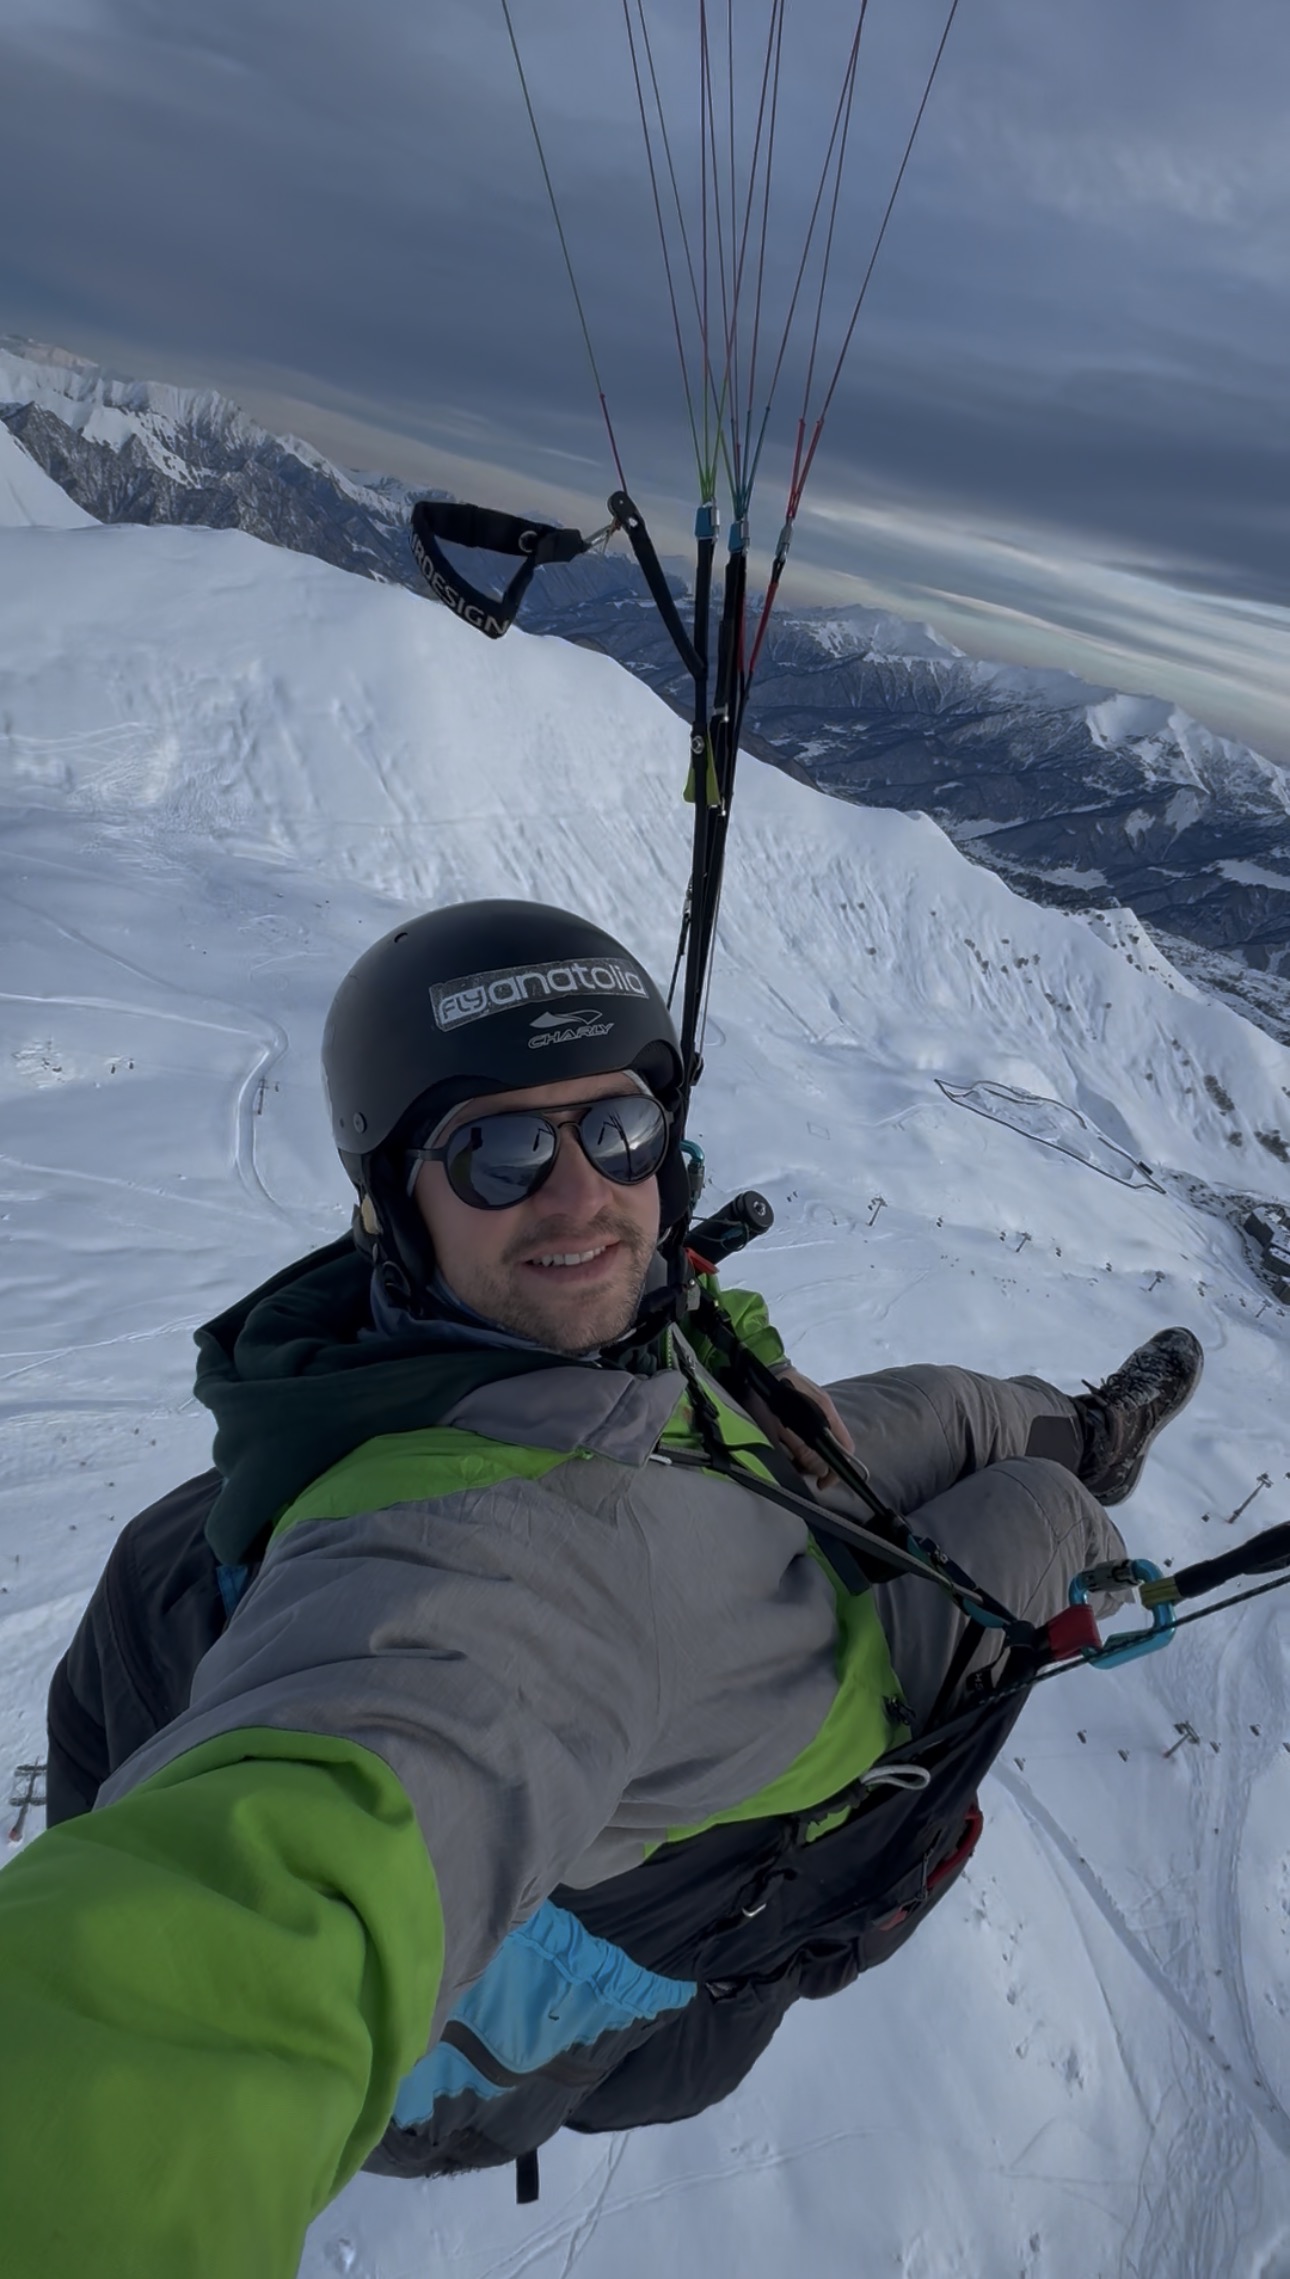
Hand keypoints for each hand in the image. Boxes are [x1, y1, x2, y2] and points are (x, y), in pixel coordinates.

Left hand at [745, 1366, 856, 1491]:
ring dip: (810, 1452)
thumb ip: (803, 1450)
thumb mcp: (782, 1430)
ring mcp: (819, 1403)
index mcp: (826, 1414)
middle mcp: (828, 1409)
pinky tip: (789, 1441)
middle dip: (819, 1463)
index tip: (821, 1483)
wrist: (757, 1368)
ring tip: (790, 1456)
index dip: (836, 1470)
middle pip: (834, 1446)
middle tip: (799, 1469)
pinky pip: (814, 1428)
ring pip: (823, 1438)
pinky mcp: (808, 1401)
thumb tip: (821, 1471)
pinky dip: (805, 1440)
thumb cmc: (767, 1401)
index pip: (845, 1449)